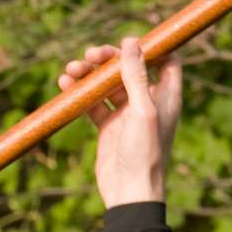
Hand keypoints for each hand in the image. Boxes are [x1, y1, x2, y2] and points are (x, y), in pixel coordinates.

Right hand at [58, 37, 181, 207]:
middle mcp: (148, 101)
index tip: (126, 40)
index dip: (148, 47)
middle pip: (128, 69)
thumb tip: (131, 42)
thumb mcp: (142, 110)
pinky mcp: (108, 127)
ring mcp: (126, 114)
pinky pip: (93, 104)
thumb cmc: (145, 152)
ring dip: (89, 75)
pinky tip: (65, 86)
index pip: (164, 60)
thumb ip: (135, 76)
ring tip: (70, 70)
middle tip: (89, 55)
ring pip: (107, 85)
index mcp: (166, 95)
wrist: (130, 191)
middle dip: (108, 59)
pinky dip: (79, 94)